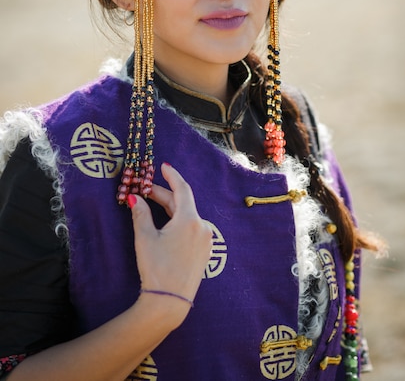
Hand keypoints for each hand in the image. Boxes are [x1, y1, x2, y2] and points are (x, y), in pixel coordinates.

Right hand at [129, 163, 211, 314]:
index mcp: (189, 219)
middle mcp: (202, 227)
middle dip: (164, 194)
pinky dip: (178, 221)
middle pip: (182, 203)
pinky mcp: (204, 252)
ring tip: (152, 204)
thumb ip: (141, 214)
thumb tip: (134, 198)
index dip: (172, 176)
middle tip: (146, 189)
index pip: (182, 189)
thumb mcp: (145, 238)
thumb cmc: (156, 268)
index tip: (164, 166)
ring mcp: (205, 240)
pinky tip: (166, 224)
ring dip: (170, 208)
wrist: (170, 302)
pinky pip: (191, 228)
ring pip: (187, 216)